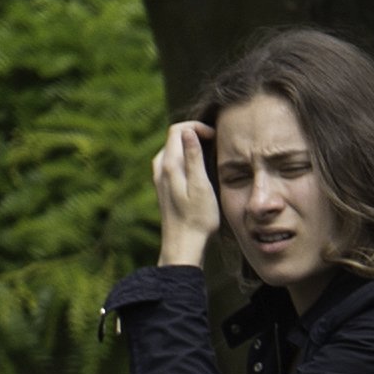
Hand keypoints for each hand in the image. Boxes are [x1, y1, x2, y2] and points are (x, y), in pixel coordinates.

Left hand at [152, 121, 218, 267]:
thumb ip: (194, 157)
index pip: (177, 130)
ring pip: (171, 150)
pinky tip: (196, 170)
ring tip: (207, 152)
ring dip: (188, 146)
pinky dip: (184, 159)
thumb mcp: (201, 186)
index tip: (213, 135)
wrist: (183, 247)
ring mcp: (159, 180)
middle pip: (173, 138)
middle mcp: (160, 169)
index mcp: (170, 165)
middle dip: (192, 133)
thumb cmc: (197, 219)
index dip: (196, 126)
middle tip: (213, 141)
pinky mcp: (162, 189)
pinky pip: (171, 164)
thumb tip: (188, 131)